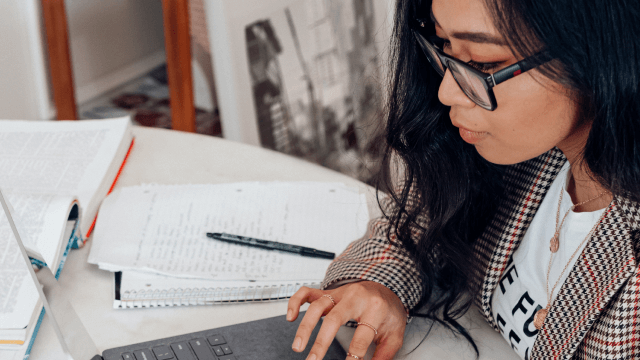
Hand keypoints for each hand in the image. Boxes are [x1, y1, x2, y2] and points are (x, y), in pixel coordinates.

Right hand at [287, 281, 406, 359]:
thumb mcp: (394, 335)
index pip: (361, 337)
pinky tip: (290, 317)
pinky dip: (296, 302)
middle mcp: (355, 298)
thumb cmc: (389, 312)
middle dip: (321, 342)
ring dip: (305, 327)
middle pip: (334, 318)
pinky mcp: (330, 292)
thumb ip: (383, 355)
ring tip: (298, 347)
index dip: (353, 357)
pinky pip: (308, 292)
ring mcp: (340, 293)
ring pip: (318, 306)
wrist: (387, 288)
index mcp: (374, 308)